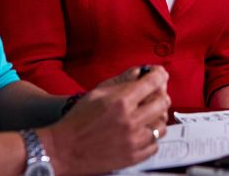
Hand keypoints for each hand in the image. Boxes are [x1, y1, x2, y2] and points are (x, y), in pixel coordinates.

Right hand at [44, 65, 169, 174]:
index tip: (159, 74)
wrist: (65, 148)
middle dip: (160, 94)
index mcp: (122, 101)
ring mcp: (134, 141)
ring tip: (146, 114)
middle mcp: (131, 121)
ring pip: (162, 125)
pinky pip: (155, 144)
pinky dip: (151, 137)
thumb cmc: (78, 120)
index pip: (153, 82)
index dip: (159, 74)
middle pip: (163, 102)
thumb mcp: (97, 92)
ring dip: (157, 117)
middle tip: (153, 93)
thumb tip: (140, 72)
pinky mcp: (134, 157)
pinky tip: (141, 131)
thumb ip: (122, 80)